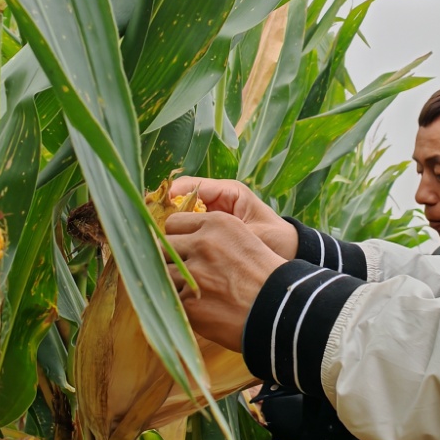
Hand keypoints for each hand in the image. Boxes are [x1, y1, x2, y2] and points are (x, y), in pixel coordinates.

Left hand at [165, 209, 288, 351]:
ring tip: (194, 293)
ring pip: (163, 274)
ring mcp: (194, 273)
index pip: (173, 223)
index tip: (183, 250)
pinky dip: (181, 306)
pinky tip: (199, 309)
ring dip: (173, 284)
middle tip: (183, 273)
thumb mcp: (243, 239)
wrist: (282, 309)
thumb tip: (181, 240)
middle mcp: (203, 243)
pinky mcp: (190, 301)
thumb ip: (212, 235)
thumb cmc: (265, 276)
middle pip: (161, 247)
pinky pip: (172, 299)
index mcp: (218, 223)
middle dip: (168, 260)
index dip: (176, 239)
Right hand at [167, 176, 296, 257]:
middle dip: (164, 211)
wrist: (290, 254)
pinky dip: (177, 238)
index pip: (191, 185)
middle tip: (149, 227)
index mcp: (228, 192)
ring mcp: (211, 215)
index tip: (156, 208)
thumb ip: (230, 232)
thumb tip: (200, 237)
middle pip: (180, 199)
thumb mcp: (255, 234)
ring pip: (180, 216)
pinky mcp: (209, 231)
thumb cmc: (277, 240)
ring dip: (168, 226)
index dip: (171, 195)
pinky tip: (167, 251)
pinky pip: (187, 231)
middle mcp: (216, 199)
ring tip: (154, 239)